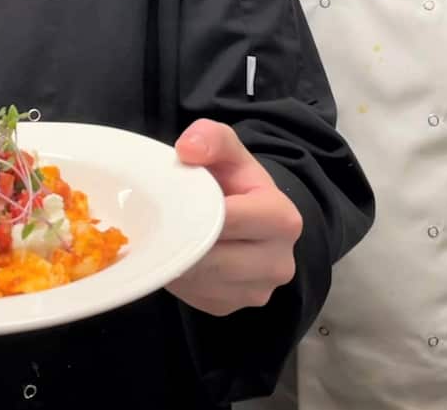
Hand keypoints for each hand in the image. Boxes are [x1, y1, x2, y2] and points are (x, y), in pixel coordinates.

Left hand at [166, 119, 302, 316]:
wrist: (248, 219)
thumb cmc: (237, 182)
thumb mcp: (229, 152)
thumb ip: (212, 138)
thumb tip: (187, 149)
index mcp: (283, 219)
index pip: (227, 219)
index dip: (195, 209)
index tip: (173, 200)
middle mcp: (279, 263)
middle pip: (214, 255)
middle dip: (185, 237)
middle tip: (163, 219)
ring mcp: (258, 292)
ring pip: (201, 279)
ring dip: (180, 260)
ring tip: (172, 236)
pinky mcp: (232, 308)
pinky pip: (196, 297)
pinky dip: (182, 278)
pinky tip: (181, 257)